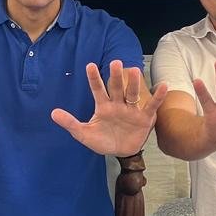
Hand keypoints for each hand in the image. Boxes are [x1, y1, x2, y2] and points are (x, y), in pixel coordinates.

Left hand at [51, 60, 166, 156]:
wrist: (121, 152)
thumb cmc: (102, 140)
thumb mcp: (84, 134)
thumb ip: (70, 123)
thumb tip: (52, 113)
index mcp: (103, 106)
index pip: (97, 90)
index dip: (94, 78)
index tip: (90, 65)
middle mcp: (117, 104)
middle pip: (116, 88)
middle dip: (115, 76)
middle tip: (115, 62)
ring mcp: (131, 110)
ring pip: (132, 94)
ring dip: (133, 83)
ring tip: (134, 71)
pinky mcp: (144, 118)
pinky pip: (151, 106)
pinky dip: (157, 97)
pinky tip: (163, 85)